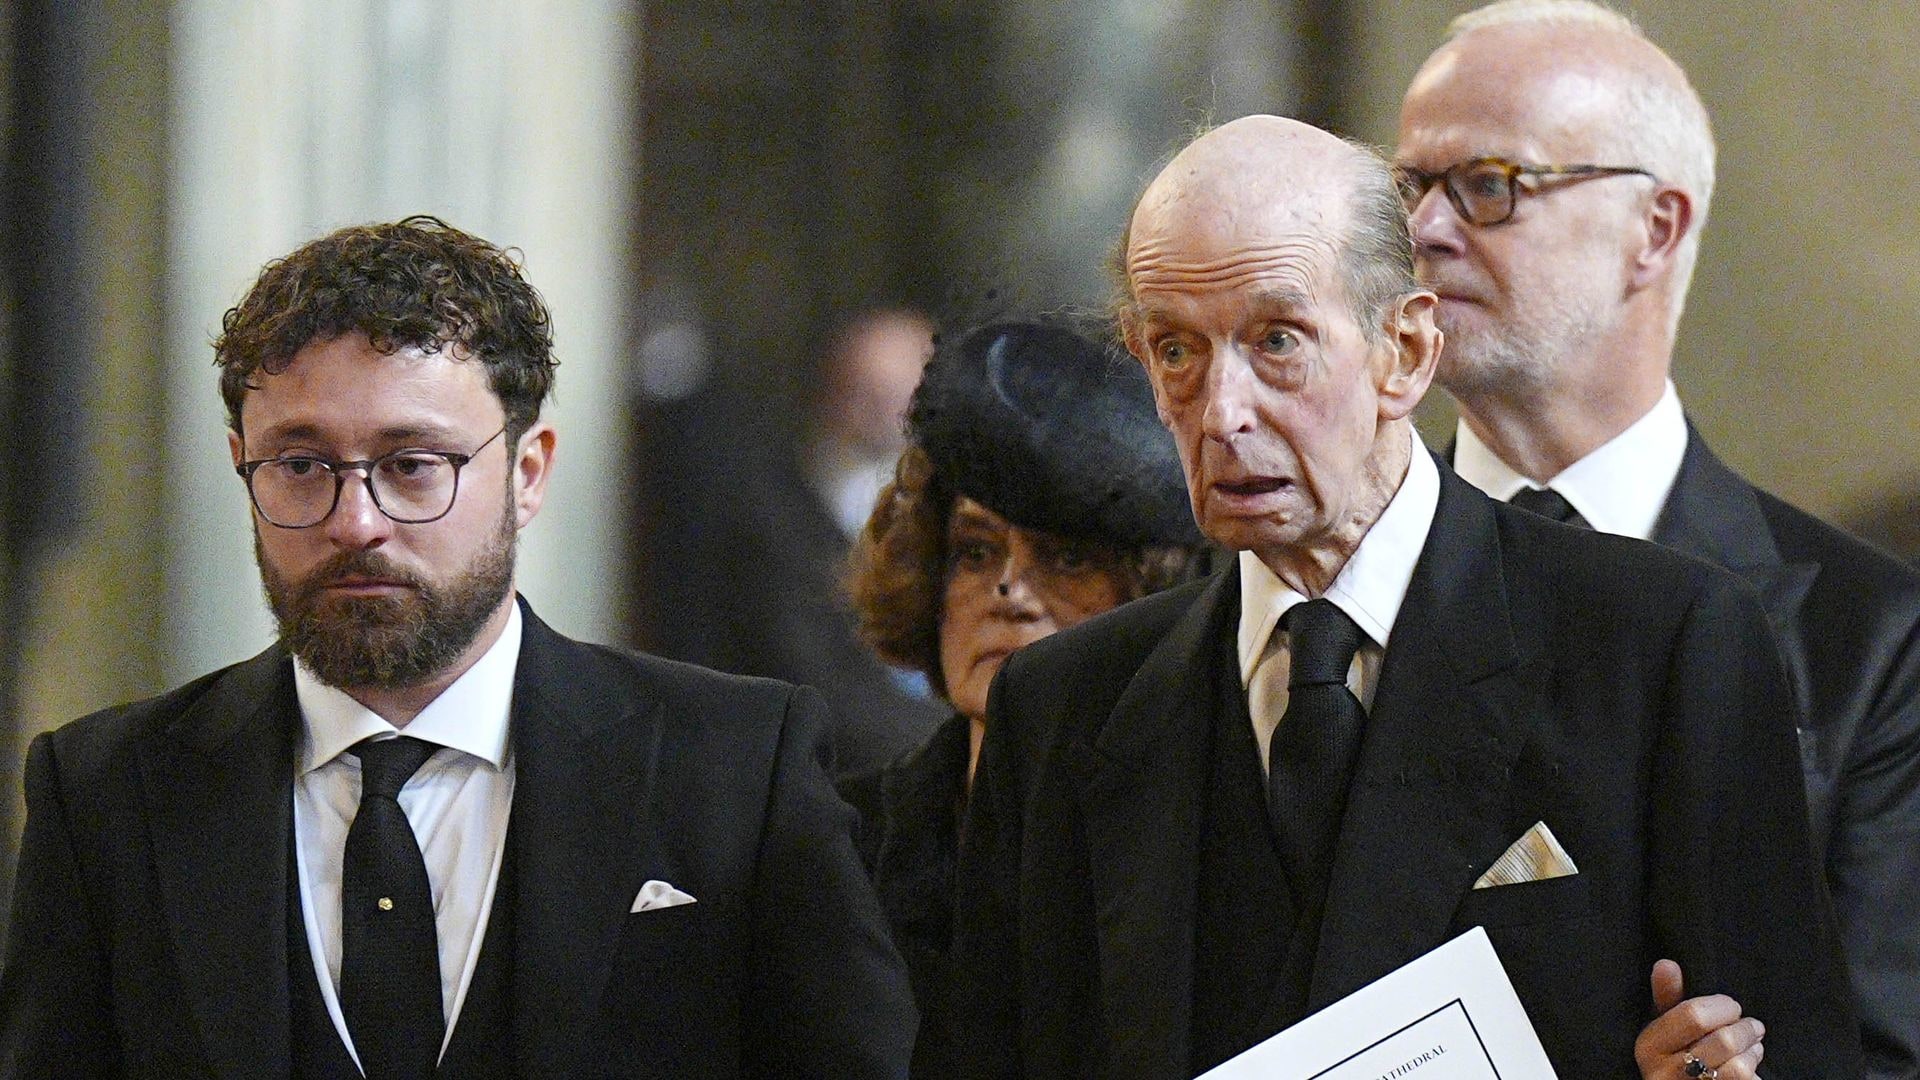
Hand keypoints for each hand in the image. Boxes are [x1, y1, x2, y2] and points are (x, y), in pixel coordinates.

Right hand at [1634, 959, 1765, 1078]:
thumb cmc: (1679, 1055)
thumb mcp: (1667, 1026)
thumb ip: (1668, 996)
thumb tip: (1666, 964)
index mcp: (1648, 1047)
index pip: (1693, 1016)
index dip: (1722, 1007)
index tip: (1731, 1006)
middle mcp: (1663, 1075)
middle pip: (1722, 1041)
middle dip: (1744, 1028)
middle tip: (1751, 1024)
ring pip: (1738, 1066)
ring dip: (1752, 1050)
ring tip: (1752, 1043)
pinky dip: (1754, 1067)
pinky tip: (1751, 1061)